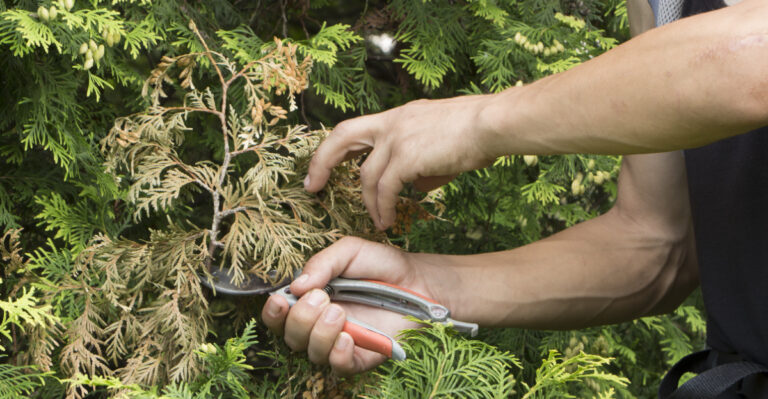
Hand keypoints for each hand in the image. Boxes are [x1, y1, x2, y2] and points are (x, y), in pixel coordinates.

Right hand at [262, 237, 442, 374]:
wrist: (418, 280)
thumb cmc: (381, 265)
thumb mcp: (350, 251)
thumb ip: (322, 263)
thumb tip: (295, 286)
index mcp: (310, 299)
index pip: (279, 315)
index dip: (273, 312)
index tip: (281, 300)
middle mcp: (320, 324)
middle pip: (291, 336)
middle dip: (300, 319)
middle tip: (322, 299)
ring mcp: (341, 342)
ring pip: (312, 352)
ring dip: (319, 334)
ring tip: (339, 313)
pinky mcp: (362, 356)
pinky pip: (340, 366)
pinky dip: (338, 355)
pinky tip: (348, 337)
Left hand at [304, 95, 495, 229]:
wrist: (492, 124)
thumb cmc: (474, 133)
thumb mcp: (437, 142)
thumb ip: (419, 162)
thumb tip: (414, 184)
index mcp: (397, 117)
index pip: (354, 129)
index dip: (334, 149)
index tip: (322, 168)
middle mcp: (391, 123)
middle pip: (341, 138)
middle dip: (322, 163)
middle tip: (313, 187)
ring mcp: (397, 137)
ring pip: (366, 176)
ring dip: (369, 204)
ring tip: (379, 222)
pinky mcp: (407, 156)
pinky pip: (386, 189)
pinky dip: (384, 208)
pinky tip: (389, 220)